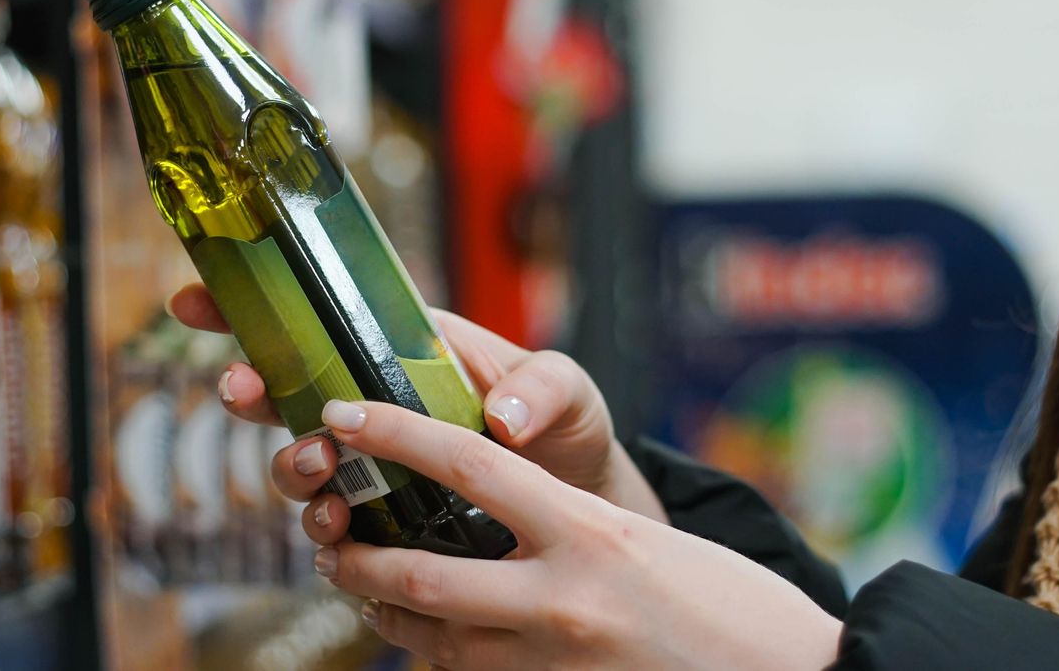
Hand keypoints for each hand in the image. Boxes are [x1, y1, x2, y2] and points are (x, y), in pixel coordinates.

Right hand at [168, 283, 665, 521]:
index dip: (251, 307)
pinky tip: (340, 538)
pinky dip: (325, 535)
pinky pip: (333, 531)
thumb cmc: (567, 429)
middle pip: (285, 391)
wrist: (580, 507)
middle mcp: (375, 406)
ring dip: (291, 467)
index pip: (317, 318)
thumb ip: (542, 389)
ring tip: (319, 472)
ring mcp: (373, 468)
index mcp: (404, 350)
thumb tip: (501, 417)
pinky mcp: (381, 526)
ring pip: (299, 464)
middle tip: (245, 394)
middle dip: (250, 391)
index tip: (197, 300)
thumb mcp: (568, 390)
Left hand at [310, 399, 841, 670]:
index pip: (469, 466)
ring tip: (359, 584)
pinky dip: (438, 654)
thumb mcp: (648, 541)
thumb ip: (568, 526)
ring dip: (382, 611)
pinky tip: (426, 636)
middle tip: (328, 532)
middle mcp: (564, 599)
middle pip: (419, 570)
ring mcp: (555, 663)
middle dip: (355, 553)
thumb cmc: (730, 605)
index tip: (346, 412)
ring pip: (431, 638)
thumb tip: (498, 510)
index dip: (395, 433)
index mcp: (590, 532)